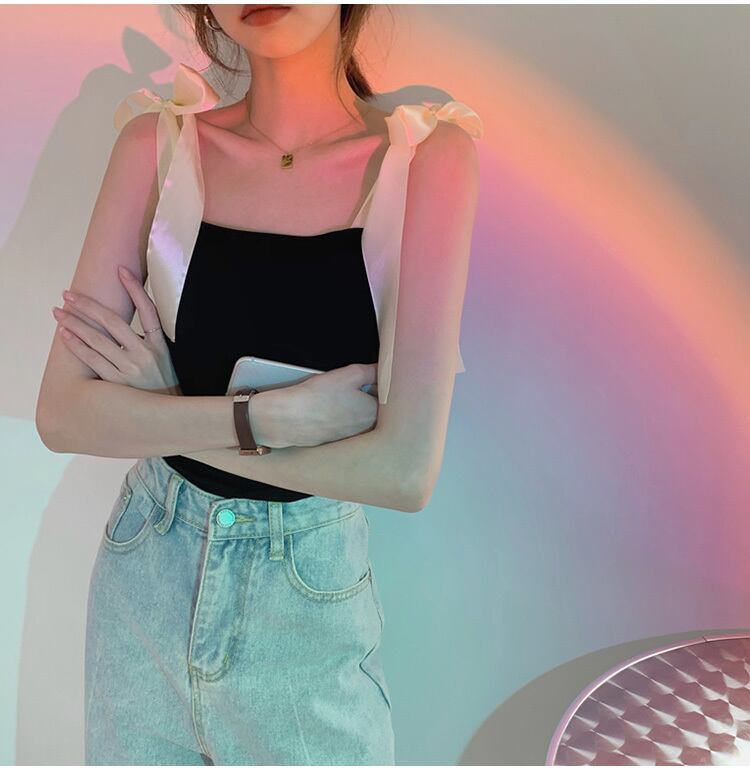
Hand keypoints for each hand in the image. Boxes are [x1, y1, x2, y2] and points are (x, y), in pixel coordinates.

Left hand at [52, 266, 180, 394]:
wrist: (165, 414)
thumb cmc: (161, 383)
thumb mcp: (163, 358)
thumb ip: (146, 340)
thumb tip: (120, 319)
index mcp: (160, 345)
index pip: (148, 310)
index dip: (135, 289)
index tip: (120, 270)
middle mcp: (145, 355)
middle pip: (113, 322)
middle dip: (88, 305)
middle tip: (68, 294)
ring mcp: (130, 370)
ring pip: (97, 340)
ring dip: (75, 323)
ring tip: (59, 312)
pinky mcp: (117, 384)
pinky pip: (92, 360)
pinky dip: (76, 346)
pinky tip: (65, 335)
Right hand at [267, 363, 379, 446]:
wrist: (290, 419)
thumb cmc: (318, 397)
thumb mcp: (350, 374)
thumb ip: (373, 371)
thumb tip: (384, 371)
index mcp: (375, 412)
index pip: (386, 395)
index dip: (377, 383)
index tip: (368, 378)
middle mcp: (368, 429)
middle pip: (376, 408)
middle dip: (368, 395)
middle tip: (353, 386)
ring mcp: (353, 438)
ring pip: (361, 418)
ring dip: (355, 407)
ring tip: (338, 398)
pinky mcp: (339, 442)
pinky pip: (348, 427)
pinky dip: (342, 418)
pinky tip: (329, 410)